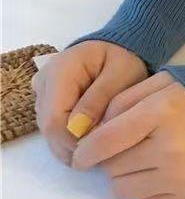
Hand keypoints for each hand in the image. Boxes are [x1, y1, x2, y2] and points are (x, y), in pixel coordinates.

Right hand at [32, 41, 147, 165]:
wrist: (122, 48)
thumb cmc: (126, 58)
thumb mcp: (121, 74)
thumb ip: (99, 98)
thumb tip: (77, 128)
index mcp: (59, 70)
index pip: (54, 119)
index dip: (72, 141)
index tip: (98, 148)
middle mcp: (44, 81)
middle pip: (49, 127)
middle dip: (73, 144)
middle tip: (102, 150)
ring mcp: (43, 92)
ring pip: (50, 130)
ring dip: (71, 142)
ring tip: (100, 142)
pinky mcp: (49, 100)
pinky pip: (55, 126)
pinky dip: (71, 136)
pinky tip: (91, 136)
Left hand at [71, 71, 184, 198]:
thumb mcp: (164, 82)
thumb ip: (124, 101)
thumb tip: (93, 134)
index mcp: (163, 112)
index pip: (106, 141)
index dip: (85, 149)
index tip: (80, 153)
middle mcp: (171, 148)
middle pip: (111, 166)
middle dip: (112, 155)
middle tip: (131, 142)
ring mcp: (179, 176)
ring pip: (122, 188)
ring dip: (125, 173)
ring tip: (147, 154)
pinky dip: (146, 186)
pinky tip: (163, 167)